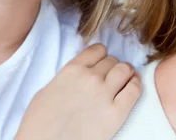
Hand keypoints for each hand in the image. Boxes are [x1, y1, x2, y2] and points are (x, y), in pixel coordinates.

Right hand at [15, 43, 140, 139]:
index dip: (102, 55)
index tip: (102, 62)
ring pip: (125, 70)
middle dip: (113, 66)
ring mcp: (104, 94)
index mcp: (72, 70)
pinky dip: (136, 85)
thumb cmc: (39, 123)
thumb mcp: (47, 90)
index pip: (97, 50)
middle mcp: (90, 77)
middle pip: (112, 60)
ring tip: (126, 79)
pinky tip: (133, 86)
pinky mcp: (116, 113)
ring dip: (126, 73)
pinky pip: (134, 89)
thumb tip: (78, 75)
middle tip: (112, 76)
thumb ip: (67, 78)